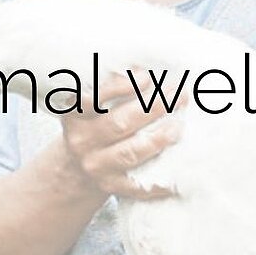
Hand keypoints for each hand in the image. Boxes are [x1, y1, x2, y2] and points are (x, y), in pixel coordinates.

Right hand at [60, 72, 181, 199]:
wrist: (76, 167)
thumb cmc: (96, 124)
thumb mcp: (93, 105)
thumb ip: (114, 88)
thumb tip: (156, 67)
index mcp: (75, 114)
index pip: (94, 98)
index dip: (121, 86)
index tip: (147, 76)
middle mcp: (81, 140)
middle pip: (120, 123)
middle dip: (154, 107)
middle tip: (179, 94)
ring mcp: (95, 166)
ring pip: (130, 152)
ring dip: (159, 138)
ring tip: (179, 126)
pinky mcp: (109, 187)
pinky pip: (136, 187)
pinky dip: (158, 183)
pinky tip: (177, 175)